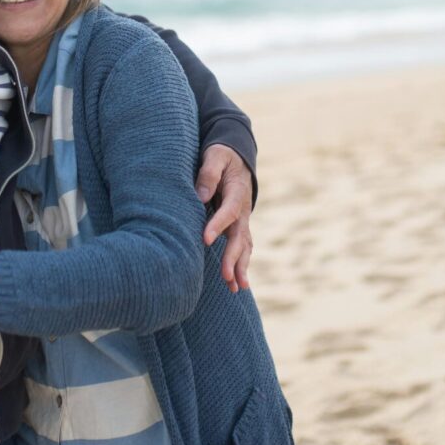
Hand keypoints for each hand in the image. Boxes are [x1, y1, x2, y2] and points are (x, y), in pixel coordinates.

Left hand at [195, 144, 254, 292]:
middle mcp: (242, 210)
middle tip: (226, 276)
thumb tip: (200, 197)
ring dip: (240, 267)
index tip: (205, 239)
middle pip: (239, 236)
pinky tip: (236, 285)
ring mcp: (242, 221)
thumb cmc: (222, 156)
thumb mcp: (215, 156)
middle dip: (233, 257)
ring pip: (244, 247)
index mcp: (237, 192)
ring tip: (236, 288)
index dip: (217, 225)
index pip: (227, 211)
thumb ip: (208, 173)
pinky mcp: (238, 228)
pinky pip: (241, 249)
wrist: (238, 159)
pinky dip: (240, 266)